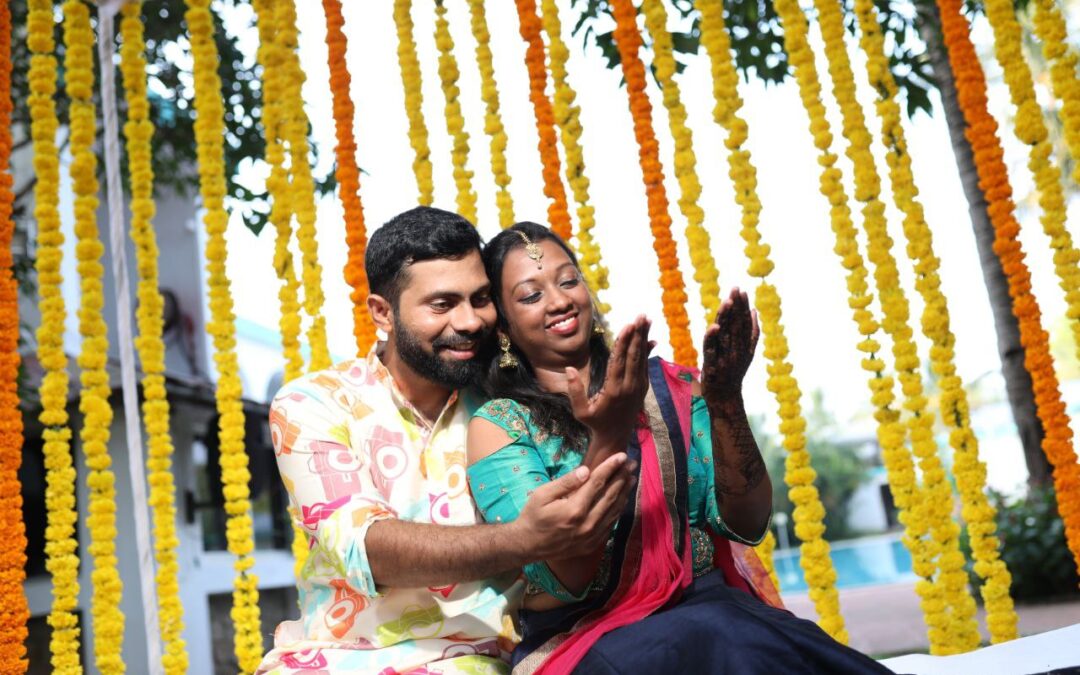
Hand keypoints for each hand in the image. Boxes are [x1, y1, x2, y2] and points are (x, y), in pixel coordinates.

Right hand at [513, 453, 636, 561]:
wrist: (528, 546)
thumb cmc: (533, 516)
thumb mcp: (542, 495)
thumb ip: (566, 482)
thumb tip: (586, 470)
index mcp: (575, 509)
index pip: (598, 483)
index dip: (610, 467)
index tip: (621, 455)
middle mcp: (587, 523)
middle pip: (610, 495)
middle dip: (622, 477)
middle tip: (632, 464)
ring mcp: (592, 536)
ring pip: (614, 510)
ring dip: (624, 493)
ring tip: (632, 478)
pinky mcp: (592, 544)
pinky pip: (610, 524)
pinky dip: (618, 510)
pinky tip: (622, 500)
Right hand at [565, 315, 652, 443]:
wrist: (615, 437)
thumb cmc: (594, 422)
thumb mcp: (580, 411)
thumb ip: (574, 390)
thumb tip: (569, 368)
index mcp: (614, 390)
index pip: (620, 361)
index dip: (624, 342)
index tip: (628, 326)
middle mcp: (629, 387)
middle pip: (634, 356)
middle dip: (637, 335)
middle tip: (640, 317)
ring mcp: (638, 388)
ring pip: (642, 359)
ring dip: (644, 339)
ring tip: (646, 321)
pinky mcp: (642, 388)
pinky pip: (645, 366)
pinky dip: (647, 352)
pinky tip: (649, 339)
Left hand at [701, 288, 759, 405]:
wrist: (725, 397)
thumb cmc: (733, 372)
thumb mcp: (747, 353)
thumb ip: (752, 333)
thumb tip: (754, 311)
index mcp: (743, 346)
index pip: (743, 323)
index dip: (742, 307)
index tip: (742, 291)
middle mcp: (735, 351)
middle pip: (735, 326)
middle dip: (735, 307)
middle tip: (735, 289)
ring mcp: (724, 358)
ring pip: (725, 335)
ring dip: (726, 318)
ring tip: (727, 301)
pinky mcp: (711, 366)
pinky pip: (711, 350)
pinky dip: (712, 338)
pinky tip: (714, 327)